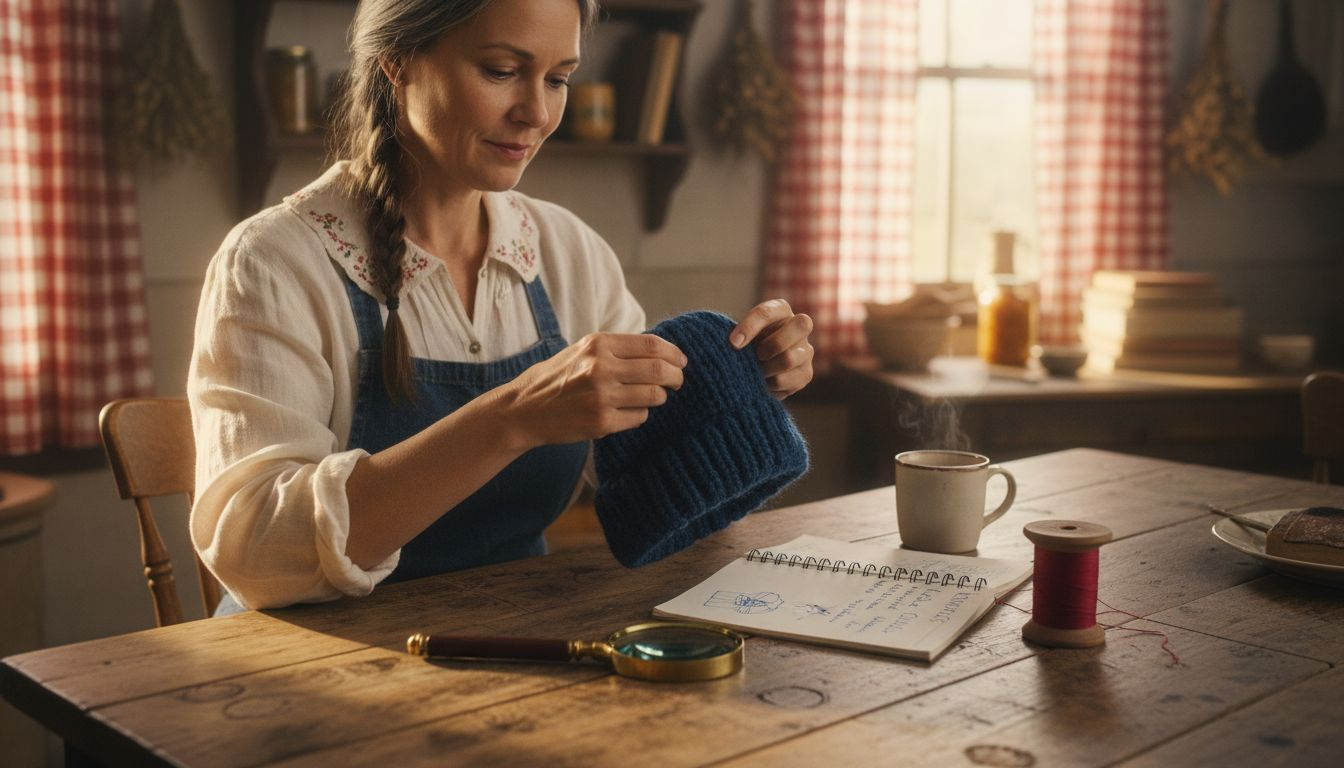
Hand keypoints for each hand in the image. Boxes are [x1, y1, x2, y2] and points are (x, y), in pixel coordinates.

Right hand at [500, 333, 685, 447]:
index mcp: (598, 344)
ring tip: (650, 397)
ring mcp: (601, 396)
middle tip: (678, 382)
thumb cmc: (557, 378)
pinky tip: (626, 412)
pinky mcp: (601, 422)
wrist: (524, 409)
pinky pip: (639, 417)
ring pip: (654, 396)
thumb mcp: (583, 351)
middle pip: (659, 370)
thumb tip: (660, 351)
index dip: (674, 354)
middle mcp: (601, 367)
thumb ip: (617, 349)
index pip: (652, 345)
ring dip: (658, 397)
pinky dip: (640, 414)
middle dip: (676, 377)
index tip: (681, 361)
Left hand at [730, 299, 813, 398]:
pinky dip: (768, 384)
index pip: (767, 312)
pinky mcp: (805, 374)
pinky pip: (786, 380)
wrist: (755, 367)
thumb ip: (738, 335)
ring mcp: (806, 351)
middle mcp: (800, 326)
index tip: (733, 343)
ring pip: (789, 359)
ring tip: (755, 371)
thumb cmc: (747, 343)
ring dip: (766, 368)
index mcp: (781, 310)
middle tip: (756, 355)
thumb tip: (735, 344)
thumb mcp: (740, 333)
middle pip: (799, 326)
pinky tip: (762, 381)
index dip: (749, 327)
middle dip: (771, 344)